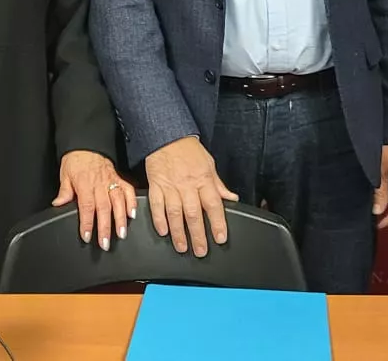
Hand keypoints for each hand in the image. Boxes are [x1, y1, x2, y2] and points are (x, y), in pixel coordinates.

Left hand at [52, 150, 129, 250]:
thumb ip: (64, 191)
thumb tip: (58, 204)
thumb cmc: (75, 159)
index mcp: (84, 184)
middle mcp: (99, 184)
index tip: (87, 236)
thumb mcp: (65, 175)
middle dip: (105, 228)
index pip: (86, 207)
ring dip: (120, 219)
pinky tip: (133, 214)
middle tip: (106, 243)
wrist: (87, 143)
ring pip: (118, 202)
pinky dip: (132, 202)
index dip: (87, 223)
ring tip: (122, 234)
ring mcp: (111, 181)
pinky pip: (128, 191)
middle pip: (103, 209)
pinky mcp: (119, 178)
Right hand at [142, 136, 238, 257]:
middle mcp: (187, 184)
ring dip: (178, 233)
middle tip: (200, 251)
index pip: (214, 205)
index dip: (218, 223)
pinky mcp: (155, 185)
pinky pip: (156, 205)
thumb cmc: (189, 150)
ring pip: (175, 213)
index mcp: (204, 179)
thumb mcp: (209, 164)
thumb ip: (219, 185)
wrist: (166, 135)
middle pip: (193, 214)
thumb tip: (232, 199)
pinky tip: (163, 231)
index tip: (220, 237)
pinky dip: (159, 219)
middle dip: (198, 235)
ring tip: (182, 247)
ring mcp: (170, 186)